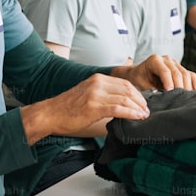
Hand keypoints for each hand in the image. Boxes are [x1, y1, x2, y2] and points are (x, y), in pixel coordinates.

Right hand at [21, 73, 147, 143]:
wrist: (49, 114)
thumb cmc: (67, 108)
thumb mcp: (87, 94)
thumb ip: (103, 94)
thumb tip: (121, 103)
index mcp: (98, 79)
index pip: (125, 83)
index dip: (137, 93)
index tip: (143, 103)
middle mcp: (98, 83)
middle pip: (128, 89)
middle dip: (140, 100)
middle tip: (146, 110)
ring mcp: (96, 94)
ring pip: (125, 98)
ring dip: (138, 108)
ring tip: (144, 115)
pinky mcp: (94, 107)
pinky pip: (118, 108)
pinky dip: (131, 113)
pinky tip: (137, 117)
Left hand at [115, 54, 195, 91]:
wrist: (139, 74)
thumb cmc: (138, 79)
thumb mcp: (139, 84)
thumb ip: (150, 89)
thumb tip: (161, 97)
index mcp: (154, 60)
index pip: (165, 71)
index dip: (168, 82)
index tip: (170, 92)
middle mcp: (166, 59)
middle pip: (177, 72)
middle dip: (179, 86)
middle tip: (180, 99)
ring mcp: (175, 63)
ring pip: (186, 74)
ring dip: (187, 87)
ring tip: (186, 98)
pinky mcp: (181, 69)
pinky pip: (191, 75)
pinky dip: (194, 84)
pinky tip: (195, 93)